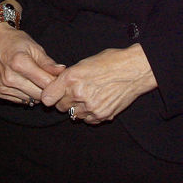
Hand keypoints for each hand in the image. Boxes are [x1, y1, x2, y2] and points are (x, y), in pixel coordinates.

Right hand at [0, 23, 63, 103]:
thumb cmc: (15, 42)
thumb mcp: (34, 47)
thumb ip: (48, 63)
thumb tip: (62, 71)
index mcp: (19, 63)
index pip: (45, 82)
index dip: (56, 82)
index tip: (59, 78)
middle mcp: (9, 77)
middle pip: (39, 94)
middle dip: (48, 89)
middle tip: (49, 80)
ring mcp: (3, 86)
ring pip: (31, 99)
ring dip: (38, 93)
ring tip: (37, 80)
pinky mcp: (0, 92)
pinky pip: (22, 100)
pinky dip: (28, 94)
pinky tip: (27, 83)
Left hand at [39, 44, 156, 123]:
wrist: (134, 70)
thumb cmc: (110, 62)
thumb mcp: (83, 63)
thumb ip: (67, 77)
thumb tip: (55, 87)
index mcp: (71, 78)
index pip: (48, 97)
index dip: (50, 95)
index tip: (53, 94)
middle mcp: (79, 94)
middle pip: (60, 107)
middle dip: (64, 101)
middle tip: (74, 93)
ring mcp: (91, 107)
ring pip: (74, 115)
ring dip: (77, 109)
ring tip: (88, 97)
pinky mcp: (102, 115)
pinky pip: (88, 120)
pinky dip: (89, 114)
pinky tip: (97, 102)